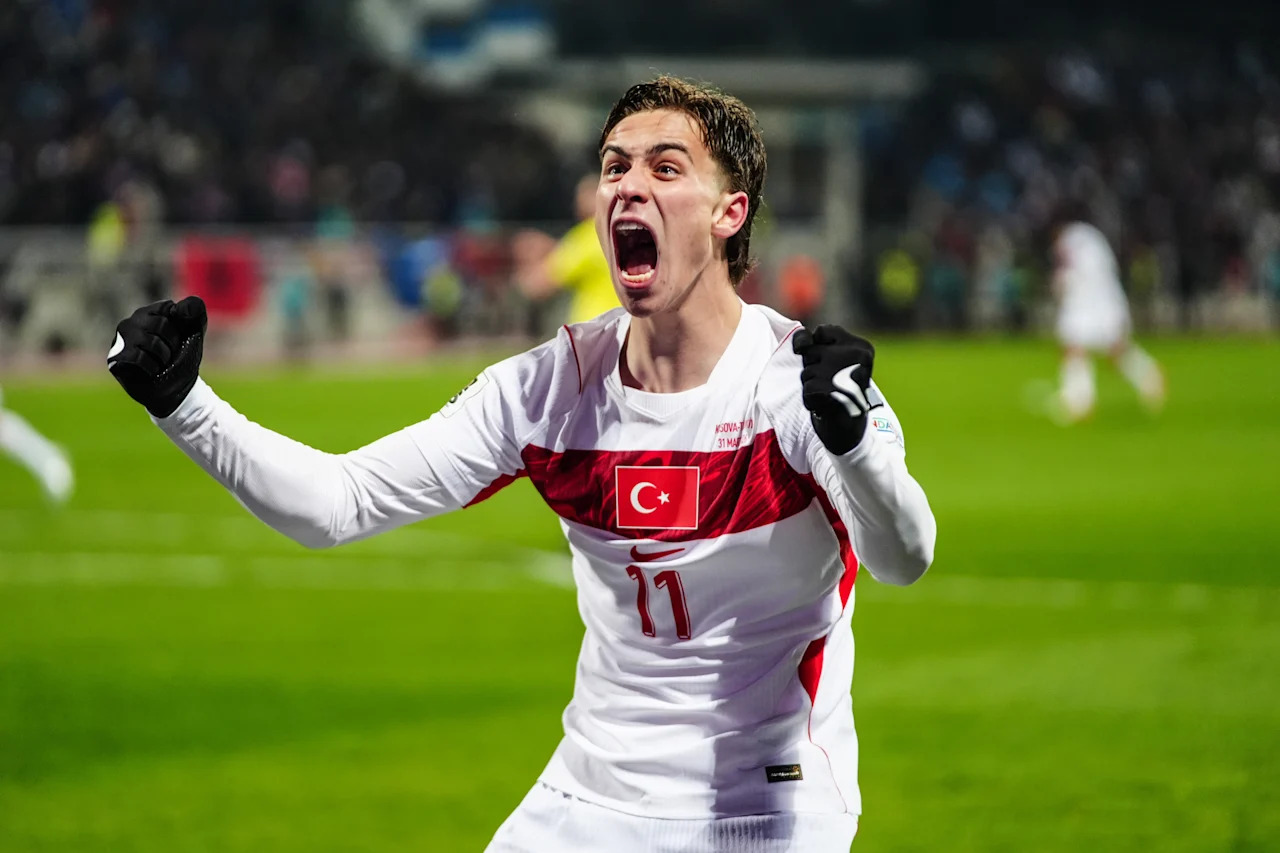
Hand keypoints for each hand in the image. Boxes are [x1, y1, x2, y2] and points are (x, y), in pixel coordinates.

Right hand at [108, 296, 207, 417]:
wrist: (177, 389)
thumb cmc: (183, 357)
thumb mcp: (195, 331)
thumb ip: (194, 310)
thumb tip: (177, 307)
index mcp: (149, 312)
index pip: (168, 308)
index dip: (180, 327)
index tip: (180, 338)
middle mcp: (131, 322)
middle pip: (161, 324)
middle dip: (173, 344)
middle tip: (170, 355)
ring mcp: (119, 340)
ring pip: (150, 341)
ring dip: (164, 357)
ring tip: (161, 363)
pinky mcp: (114, 358)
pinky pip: (137, 356)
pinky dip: (153, 367)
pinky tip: (152, 371)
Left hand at [792, 324, 875, 454]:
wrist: (852, 430)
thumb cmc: (840, 390)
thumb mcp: (832, 360)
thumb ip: (813, 342)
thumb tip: (800, 346)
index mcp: (862, 347)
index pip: (822, 331)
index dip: (814, 347)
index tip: (829, 365)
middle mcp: (858, 357)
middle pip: (811, 352)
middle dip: (813, 369)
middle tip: (833, 385)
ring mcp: (847, 374)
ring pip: (807, 372)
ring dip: (811, 386)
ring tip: (830, 397)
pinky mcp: (834, 392)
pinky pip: (807, 390)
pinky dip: (811, 401)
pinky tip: (826, 406)